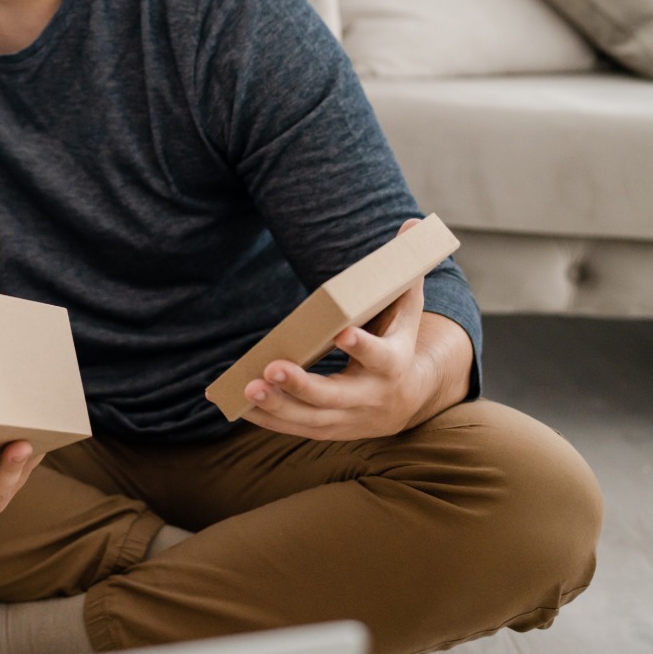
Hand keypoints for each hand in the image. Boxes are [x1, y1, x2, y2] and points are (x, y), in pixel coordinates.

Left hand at [242, 219, 471, 441]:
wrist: (409, 397)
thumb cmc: (399, 341)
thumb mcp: (406, 308)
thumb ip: (404, 271)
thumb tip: (411, 224)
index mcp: (393, 363)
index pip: (380, 356)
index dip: (362, 346)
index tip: (342, 332)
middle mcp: (371, 396)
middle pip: (334, 395)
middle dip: (302, 384)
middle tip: (272, 368)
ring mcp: (349, 417)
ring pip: (311, 418)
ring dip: (277, 405)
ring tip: (248, 388)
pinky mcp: (328, 429)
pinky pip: (295, 428)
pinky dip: (269, 419)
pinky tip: (241, 406)